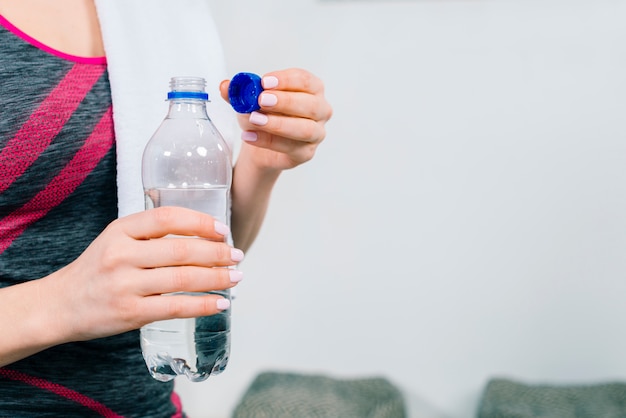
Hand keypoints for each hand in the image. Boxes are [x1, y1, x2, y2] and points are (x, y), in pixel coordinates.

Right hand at [45, 207, 243, 341]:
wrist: (60, 305)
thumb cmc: (97, 269)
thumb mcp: (116, 239)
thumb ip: (150, 234)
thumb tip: (204, 236)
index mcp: (120, 230)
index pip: (167, 218)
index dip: (200, 222)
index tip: (223, 230)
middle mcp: (122, 255)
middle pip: (181, 250)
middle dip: (217, 253)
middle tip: (237, 255)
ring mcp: (125, 285)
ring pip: (183, 279)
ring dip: (217, 278)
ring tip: (236, 277)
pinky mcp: (130, 313)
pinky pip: (176, 307)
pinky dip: (203, 305)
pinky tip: (220, 302)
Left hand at [220, 68, 332, 171]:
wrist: (260, 142)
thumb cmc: (263, 114)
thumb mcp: (248, 100)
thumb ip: (238, 92)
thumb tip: (226, 86)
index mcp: (312, 89)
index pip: (305, 81)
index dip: (286, 80)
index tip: (265, 82)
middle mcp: (320, 110)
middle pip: (310, 105)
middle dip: (285, 101)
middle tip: (262, 100)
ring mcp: (317, 133)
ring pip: (306, 129)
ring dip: (279, 123)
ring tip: (255, 119)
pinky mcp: (306, 153)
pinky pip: (292, 148)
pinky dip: (268, 141)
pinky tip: (250, 136)